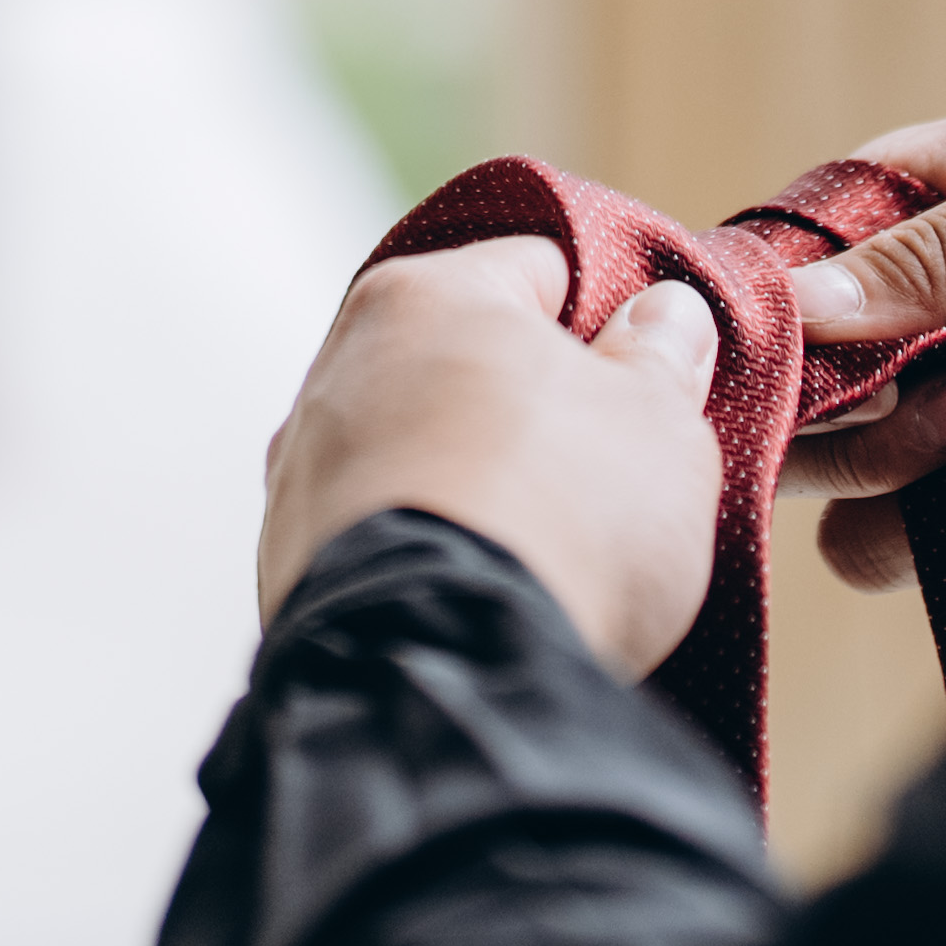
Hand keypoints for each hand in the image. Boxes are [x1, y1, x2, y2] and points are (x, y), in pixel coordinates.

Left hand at [254, 237, 722, 677]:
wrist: (444, 675)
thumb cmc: (561, 519)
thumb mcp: (660, 425)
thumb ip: (662, 358)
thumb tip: (662, 316)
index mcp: (426, 295)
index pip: (538, 271)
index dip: (606, 317)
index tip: (645, 377)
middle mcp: (340, 367)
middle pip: (466, 363)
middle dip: (532, 410)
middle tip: (606, 475)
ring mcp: (300, 472)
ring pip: (416, 452)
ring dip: (474, 486)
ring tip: (546, 553)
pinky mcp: (284, 568)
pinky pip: (381, 538)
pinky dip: (428, 557)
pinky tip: (484, 599)